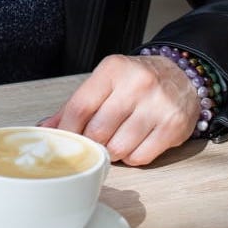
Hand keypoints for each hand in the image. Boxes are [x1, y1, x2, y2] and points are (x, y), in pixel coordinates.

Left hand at [39, 53, 198, 165]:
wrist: (180, 75)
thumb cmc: (137, 80)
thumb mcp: (106, 82)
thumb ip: (77, 105)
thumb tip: (47, 128)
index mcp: (113, 69)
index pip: (80, 106)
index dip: (68, 129)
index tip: (64, 140)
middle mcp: (137, 84)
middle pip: (98, 130)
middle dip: (91, 142)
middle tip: (93, 141)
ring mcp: (158, 106)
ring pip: (119, 147)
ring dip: (111, 152)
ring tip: (115, 141)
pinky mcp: (174, 126)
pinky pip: (140, 157)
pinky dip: (131, 157)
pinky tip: (134, 144)